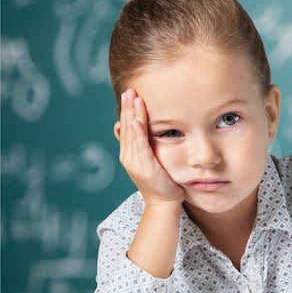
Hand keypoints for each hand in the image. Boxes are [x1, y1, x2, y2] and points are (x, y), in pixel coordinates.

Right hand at [116, 89, 184, 204]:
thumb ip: (146, 146)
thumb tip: (142, 129)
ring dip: (133, 115)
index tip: (130, 93)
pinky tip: (138, 122)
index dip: (128, 110)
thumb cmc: (162, 181)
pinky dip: (138, 134)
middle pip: (127, 127)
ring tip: (134, 99)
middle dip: (128, 107)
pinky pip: (140, 147)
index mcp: (129, 153)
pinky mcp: (144, 167)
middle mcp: (128, 156)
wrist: (164, 202)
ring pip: (132, 134)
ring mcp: (134, 162)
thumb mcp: (151, 160)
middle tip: (129, 90)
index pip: (127, 127)